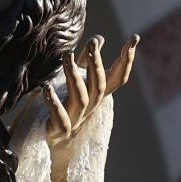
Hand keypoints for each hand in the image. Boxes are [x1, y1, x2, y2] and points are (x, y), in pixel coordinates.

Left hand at [39, 34, 136, 148]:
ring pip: (81, 98)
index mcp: (97, 94)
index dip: (127, 59)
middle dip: (97, 63)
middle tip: (93, 43)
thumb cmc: (65, 106)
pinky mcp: (59, 130)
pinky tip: (46, 88)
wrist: (52, 143)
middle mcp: (91, 107)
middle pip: (100, 85)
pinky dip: (53, 103)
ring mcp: (76, 119)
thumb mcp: (77, 80)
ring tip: (67, 57)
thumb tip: (99, 38)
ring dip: (75, 76)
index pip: (119, 77)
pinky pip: (60, 118)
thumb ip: (86, 61)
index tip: (134, 38)